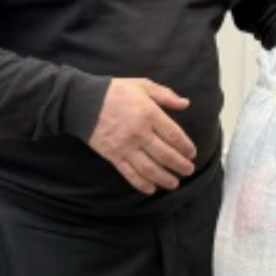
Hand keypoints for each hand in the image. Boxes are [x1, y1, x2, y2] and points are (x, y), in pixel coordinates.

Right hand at [87, 78, 197, 194]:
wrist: (83, 102)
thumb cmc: (115, 91)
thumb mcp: (142, 85)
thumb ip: (166, 95)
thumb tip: (186, 103)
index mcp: (149, 113)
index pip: (174, 135)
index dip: (185, 146)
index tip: (192, 153)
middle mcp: (139, 132)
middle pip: (164, 154)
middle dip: (179, 165)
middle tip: (189, 170)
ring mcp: (125, 146)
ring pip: (149, 168)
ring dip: (164, 178)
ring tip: (174, 184)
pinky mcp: (113, 155)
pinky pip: (129, 173)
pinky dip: (141, 183)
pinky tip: (151, 189)